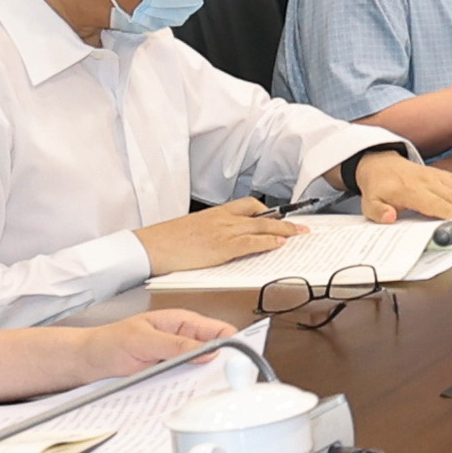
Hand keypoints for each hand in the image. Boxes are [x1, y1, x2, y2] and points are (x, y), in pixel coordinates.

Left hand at [70, 308, 239, 380]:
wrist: (84, 362)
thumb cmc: (107, 343)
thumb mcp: (142, 340)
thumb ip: (175, 345)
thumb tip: (207, 351)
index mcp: (183, 323)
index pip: (220, 331)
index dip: (235, 344)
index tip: (241, 360)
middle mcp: (183, 340)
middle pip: (216, 353)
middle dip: (223, 366)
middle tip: (229, 381)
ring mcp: (177, 359)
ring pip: (202, 371)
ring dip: (205, 381)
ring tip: (210, 392)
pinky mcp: (168, 376)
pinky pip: (185, 382)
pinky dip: (189, 390)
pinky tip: (189, 397)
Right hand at [134, 199, 301, 274]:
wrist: (150, 246)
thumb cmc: (167, 240)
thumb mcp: (194, 228)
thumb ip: (214, 229)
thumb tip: (226, 238)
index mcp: (216, 212)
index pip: (249, 205)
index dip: (269, 211)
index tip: (283, 215)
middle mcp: (223, 219)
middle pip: (262, 215)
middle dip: (285, 220)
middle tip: (301, 226)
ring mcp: (224, 232)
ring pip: (262, 227)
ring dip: (284, 231)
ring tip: (299, 234)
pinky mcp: (222, 246)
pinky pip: (251, 242)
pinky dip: (268, 243)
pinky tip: (279, 244)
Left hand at [351, 151, 451, 223]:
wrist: (381, 164)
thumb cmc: (379, 187)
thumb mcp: (369, 203)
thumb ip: (378, 212)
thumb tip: (389, 217)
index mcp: (409, 189)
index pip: (434, 203)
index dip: (450, 212)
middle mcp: (427, 181)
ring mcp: (438, 177)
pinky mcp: (445, 176)